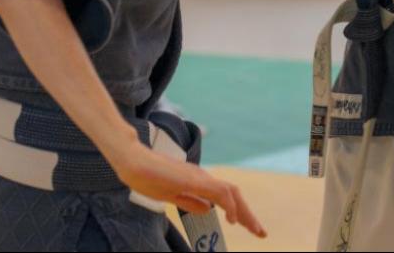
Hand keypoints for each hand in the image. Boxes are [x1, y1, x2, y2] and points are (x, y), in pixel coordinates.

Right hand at [105, 140, 266, 237]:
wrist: (132, 160)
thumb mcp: (170, 195)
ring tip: (254, 228)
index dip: (239, 212)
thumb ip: (189, 201)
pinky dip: (229, 205)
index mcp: (197, 182)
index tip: (250, 227)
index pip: (225, 197)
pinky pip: (218, 192)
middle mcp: (202, 177)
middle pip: (233, 194)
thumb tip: (208, 209)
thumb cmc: (146, 177)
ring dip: (244, 211)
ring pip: (230, 192)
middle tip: (260, 232)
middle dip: (248, 214)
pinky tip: (233, 219)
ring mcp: (198, 177)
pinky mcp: (193, 179)